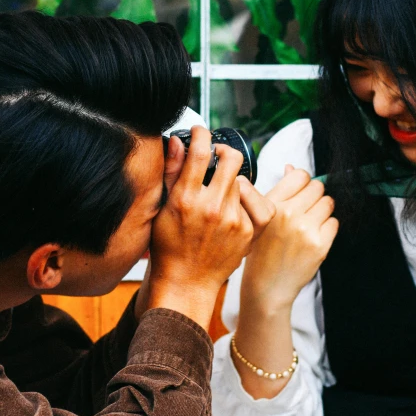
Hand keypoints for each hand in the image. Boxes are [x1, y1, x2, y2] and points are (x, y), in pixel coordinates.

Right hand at [143, 126, 274, 328]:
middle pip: (232, 160)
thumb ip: (172, 172)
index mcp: (186, 199)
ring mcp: (232, 220)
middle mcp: (212, 207)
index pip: (201, 152)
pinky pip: (253, 202)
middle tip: (218, 156)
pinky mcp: (248, 231)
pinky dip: (242, 202)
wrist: (186, 283)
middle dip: (225, 152)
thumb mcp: (162, 208)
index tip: (200, 132)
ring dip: (231, 181)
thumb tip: (177, 141)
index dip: (202, 134)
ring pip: (242, 181)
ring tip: (219, 193)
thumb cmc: (169, 247)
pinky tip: (231, 209)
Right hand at [241, 165, 338, 312]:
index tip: (300, 191)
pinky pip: (334, 223)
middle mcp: (289, 213)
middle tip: (305, 209)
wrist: (267, 287)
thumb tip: (292, 168)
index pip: (300, 175)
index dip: (302, 182)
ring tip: (308, 223)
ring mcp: (306, 230)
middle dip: (314, 196)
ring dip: (322, 211)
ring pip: (328, 203)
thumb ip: (279, 190)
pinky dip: (327, 228)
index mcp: (272, 203)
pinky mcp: (320, 245)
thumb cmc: (262, 250)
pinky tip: (313, 237)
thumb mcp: (262, 216)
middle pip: (317, 187)